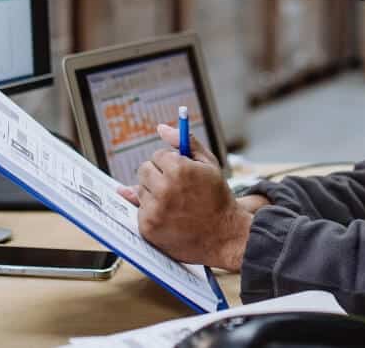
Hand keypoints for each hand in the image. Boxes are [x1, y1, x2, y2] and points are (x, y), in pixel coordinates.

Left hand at [117, 124, 251, 270]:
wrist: (224, 236)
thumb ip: (185, 142)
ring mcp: (154, 210)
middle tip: (177, 188)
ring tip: (176, 204)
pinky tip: (170, 217)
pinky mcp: (147, 227)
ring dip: (153, 193)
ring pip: (140, 189)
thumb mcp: (208, 164)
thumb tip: (161, 128)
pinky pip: (140, 209)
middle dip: (158, 175)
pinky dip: (151, 211)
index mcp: (178, 169)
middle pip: (144, 170)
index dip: (171, 163)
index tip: (183, 174)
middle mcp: (164, 189)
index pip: (157, 155)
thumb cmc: (217, 198)